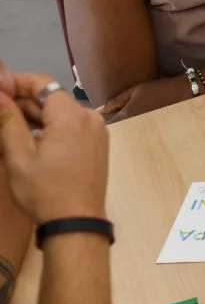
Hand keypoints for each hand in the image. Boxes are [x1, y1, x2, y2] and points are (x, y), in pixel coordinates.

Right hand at [0, 73, 108, 223]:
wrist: (77, 222)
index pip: (43, 84)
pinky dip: (49, 127)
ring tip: (6, 126)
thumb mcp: (18, 156)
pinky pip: (70, 125)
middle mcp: (90, 117)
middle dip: (22, 102)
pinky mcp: (97, 142)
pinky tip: (28, 138)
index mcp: (72, 116)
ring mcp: (97, 130)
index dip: (17, 82)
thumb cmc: (44, 191)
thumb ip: (8, 120)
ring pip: (60, 112)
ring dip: (34, 116)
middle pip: (52, 98)